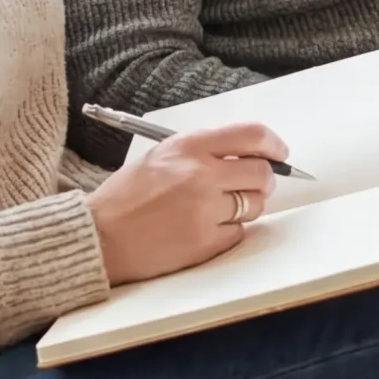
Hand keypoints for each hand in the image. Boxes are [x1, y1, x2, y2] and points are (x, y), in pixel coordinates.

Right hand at [85, 119, 290, 284]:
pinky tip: (203, 229)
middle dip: (262, 180)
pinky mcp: (205, 243)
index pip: (252, 136)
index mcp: (188, 147)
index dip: (274, 145)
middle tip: (251, 186)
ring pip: (254, 205)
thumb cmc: (126, 197)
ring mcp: (204, 211)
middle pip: (262, 173)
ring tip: (216, 209)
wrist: (98, 238)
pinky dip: (228, 231)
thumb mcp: (161, 155)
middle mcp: (201, 175)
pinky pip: (238, 233)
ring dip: (245, 207)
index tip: (279, 154)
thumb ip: (204, 152)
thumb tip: (251, 155)